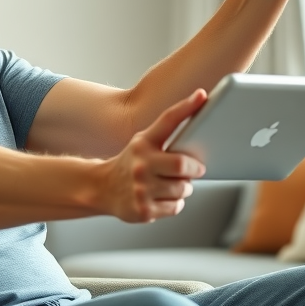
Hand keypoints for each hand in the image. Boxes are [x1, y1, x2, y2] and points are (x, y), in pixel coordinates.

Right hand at [101, 90, 207, 222]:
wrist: (102, 188)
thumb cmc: (131, 163)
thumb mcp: (143, 143)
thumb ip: (166, 134)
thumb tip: (196, 119)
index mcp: (143, 143)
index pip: (168, 120)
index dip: (186, 106)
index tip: (201, 95)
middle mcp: (141, 164)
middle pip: (182, 166)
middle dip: (194, 170)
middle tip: (192, 170)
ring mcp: (141, 188)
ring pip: (183, 189)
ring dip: (184, 188)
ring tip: (170, 184)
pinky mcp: (144, 210)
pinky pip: (176, 207)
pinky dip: (174, 203)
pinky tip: (160, 197)